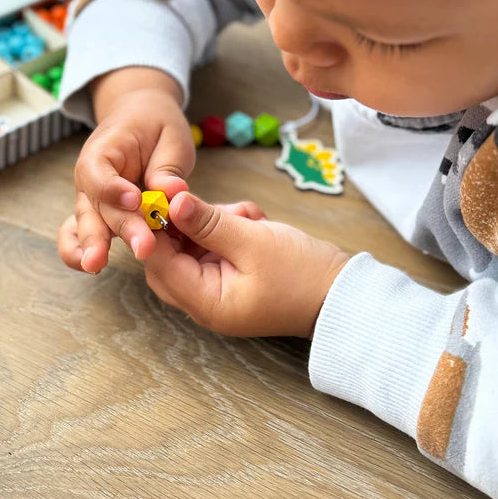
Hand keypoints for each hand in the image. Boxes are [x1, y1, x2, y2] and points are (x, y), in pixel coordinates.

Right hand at [58, 69, 194, 274]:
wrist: (139, 116)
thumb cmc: (154, 125)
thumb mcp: (170, 135)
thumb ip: (167, 166)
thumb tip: (171, 193)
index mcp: (104, 150)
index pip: (99, 172)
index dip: (114, 189)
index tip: (135, 201)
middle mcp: (91, 178)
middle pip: (97, 206)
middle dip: (119, 229)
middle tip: (143, 247)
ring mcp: (92, 199)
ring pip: (88, 224)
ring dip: (95, 245)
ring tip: (96, 265)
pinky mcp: (100, 214)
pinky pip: (82, 232)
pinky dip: (80, 249)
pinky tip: (89, 267)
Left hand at [144, 192, 349, 338]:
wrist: (343, 293)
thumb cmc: (302, 274)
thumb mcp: (253, 241)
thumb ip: (208, 223)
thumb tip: (172, 202)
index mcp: (205, 303)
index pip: (159, 263)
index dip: (153, 228)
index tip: (158, 195)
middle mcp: (205, 301)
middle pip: (170, 256)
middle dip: (185, 224)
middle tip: (202, 203)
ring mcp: (218, 288)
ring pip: (192, 246)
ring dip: (214, 224)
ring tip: (247, 217)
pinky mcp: (231, 274)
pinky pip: (214, 246)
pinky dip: (229, 228)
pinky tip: (254, 222)